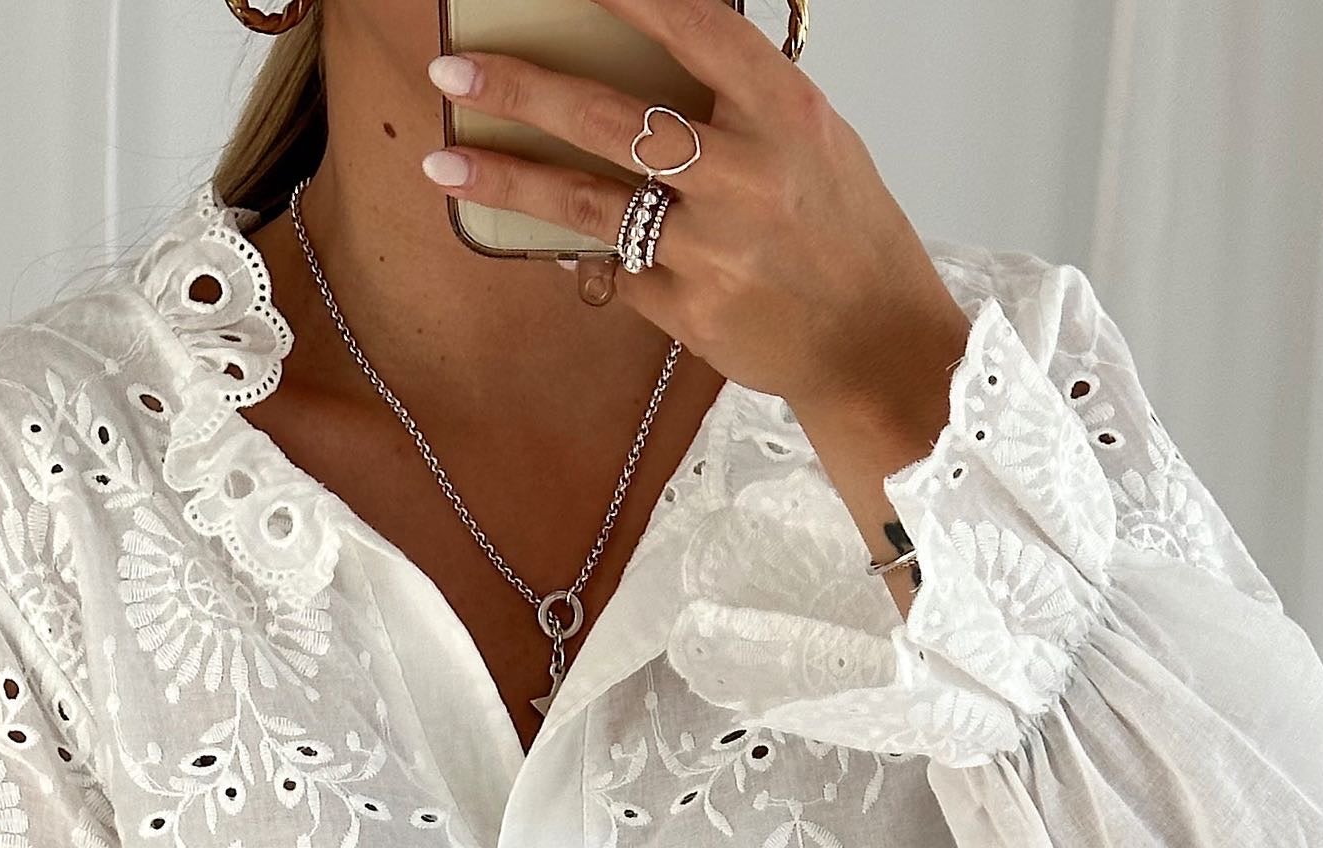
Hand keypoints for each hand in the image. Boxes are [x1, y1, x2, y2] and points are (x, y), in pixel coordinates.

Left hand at [421, 0, 970, 560]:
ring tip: (446, 165)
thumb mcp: (810, 139)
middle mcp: (749, 177)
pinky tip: (549, 238)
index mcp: (786, 115)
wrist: (876, 342)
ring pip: (589, 205)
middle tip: (455, 71)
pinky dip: (586, 250)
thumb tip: (643, 59)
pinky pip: (619, 269)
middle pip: (612, 120)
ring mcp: (717, 251)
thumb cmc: (843, 231)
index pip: (695, 29)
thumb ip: (736, 99)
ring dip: (509, 182)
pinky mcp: (693, 312)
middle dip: (523, 91)